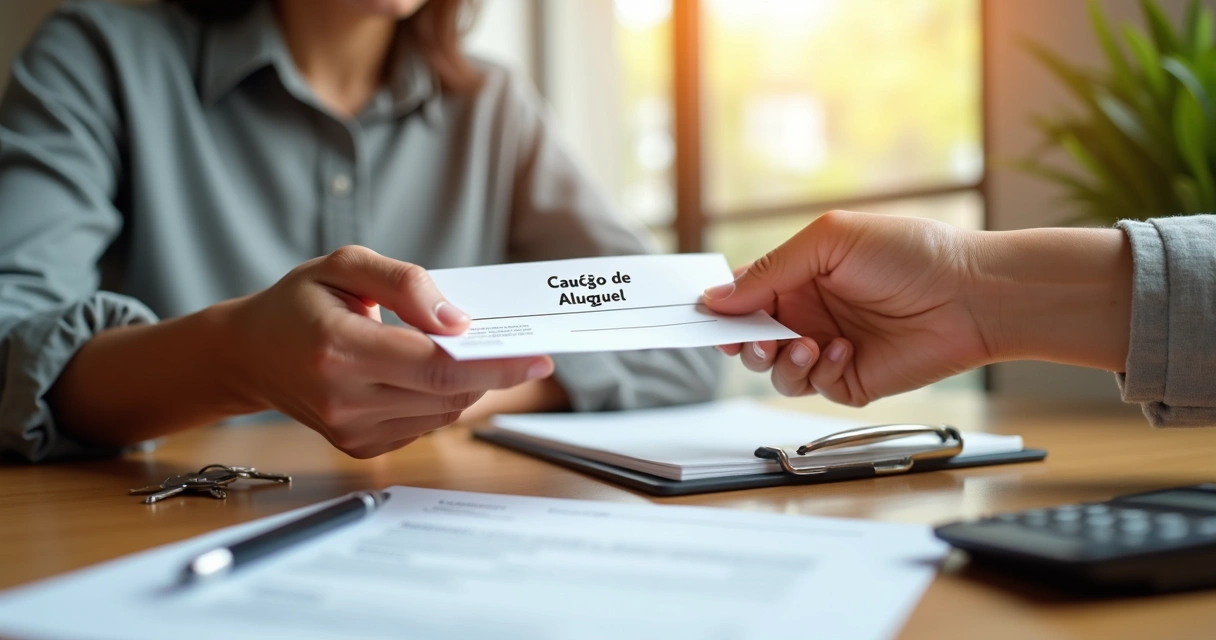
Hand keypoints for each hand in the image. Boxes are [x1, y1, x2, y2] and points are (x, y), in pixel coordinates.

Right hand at [226, 246, 552, 457]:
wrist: (249, 354)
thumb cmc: (299, 303)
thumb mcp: (346, 266)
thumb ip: (406, 284)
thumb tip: (458, 320)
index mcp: (339, 349)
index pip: (437, 366)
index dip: (495, 365)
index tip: (539, 358)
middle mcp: (344, 399)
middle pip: (448, 393)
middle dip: (491, 371)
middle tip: (519, 347)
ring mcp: (350, 431)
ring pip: (443, 413)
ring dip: (467, 384)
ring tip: (465, 353)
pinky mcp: (359, 447)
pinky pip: (425, 425)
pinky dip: (441, 400)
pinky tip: (429, 375)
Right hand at [702, 211, 991, 405]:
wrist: (971, 295)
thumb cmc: (910, 253)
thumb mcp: (830, 242)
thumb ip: (770, 271)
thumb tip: (716, 298)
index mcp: (801, 275)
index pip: (744, 297)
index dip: (723, 311)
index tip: (707, 319)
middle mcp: (810, 313)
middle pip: (751, 339)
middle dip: (745, 343)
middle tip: (755, 341)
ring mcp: (827, 347)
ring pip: (775, 370)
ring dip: (782, 361)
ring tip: (810, 344)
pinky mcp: (849, 379)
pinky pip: (812, 387)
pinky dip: (820, 371)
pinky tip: (845, 350)